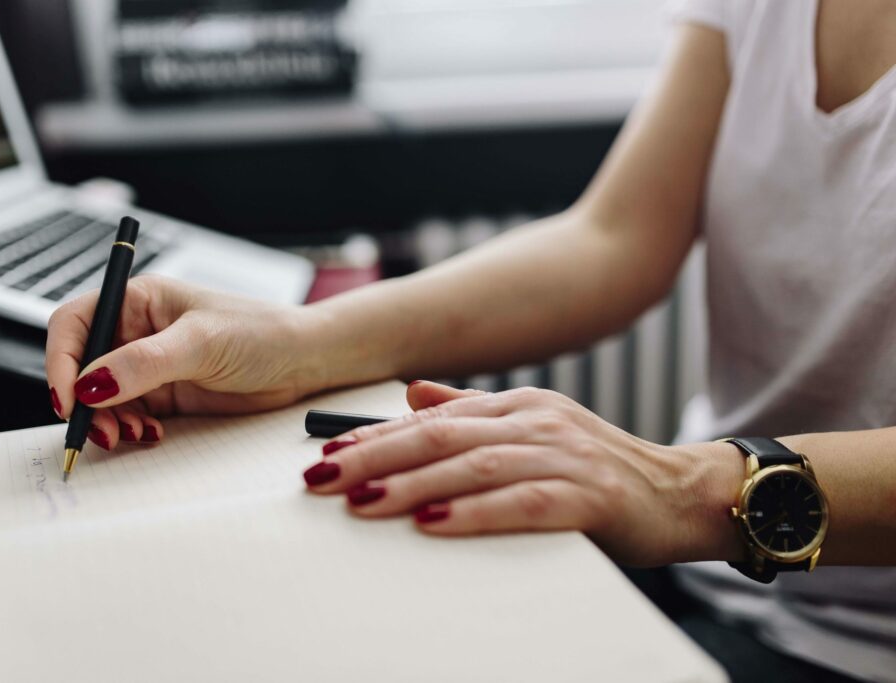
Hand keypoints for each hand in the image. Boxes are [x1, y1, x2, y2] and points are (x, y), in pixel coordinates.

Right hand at [46, 274, 325, 449]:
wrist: (302, 361)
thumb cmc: (260, 331)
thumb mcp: (201, 342)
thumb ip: (144, 363)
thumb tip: (90, 384)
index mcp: (138, 300)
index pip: (76, 324)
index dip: (61, 360)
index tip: (67, 397)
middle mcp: (137, 331)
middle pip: (81, 366)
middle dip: (82, 401)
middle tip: (99, 429)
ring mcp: (149, 366)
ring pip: (101, 398)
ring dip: (106, 421)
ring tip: (130, 435)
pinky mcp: (164, 395)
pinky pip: (128, 415)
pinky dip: (129, 429)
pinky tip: (150, 435)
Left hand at [303, 381, 745, 565]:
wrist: (681, 493)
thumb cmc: (598, 468)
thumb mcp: (533, 429)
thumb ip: (472, 412)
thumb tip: (412, 396)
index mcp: (517, 406)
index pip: (432, 418)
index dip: (375, 434)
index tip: (326, 451)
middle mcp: (536, 421)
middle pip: (440, 436)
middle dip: (375, 456)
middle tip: (322, 477)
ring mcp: (564, 455)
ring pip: (474, 466)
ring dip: (412, 484)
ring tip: (362, 501)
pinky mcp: (590, 495)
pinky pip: (523, 502)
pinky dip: (475, 513)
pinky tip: (433, 525)